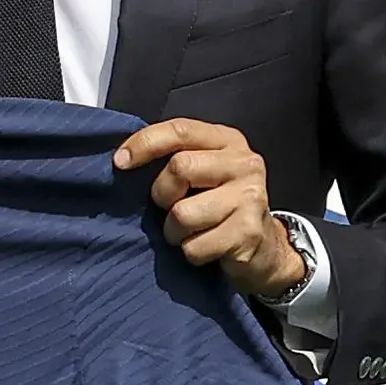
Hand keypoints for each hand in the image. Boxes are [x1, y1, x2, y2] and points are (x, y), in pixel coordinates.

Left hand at [114, 118, 304, 297]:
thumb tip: (123, 159)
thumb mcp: (204, 171)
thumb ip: (175, 156)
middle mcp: (244, 163)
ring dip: (175, 232)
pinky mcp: (248, 233)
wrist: (265, 248)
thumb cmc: (220, 206)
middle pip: (180, 168)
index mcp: (228, 141)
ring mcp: (250, 198)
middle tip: (171, 207)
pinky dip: (191, 253)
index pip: (180, 131)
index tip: (120, 162)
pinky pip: (194, 247)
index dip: (144, 144)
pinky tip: (207, 247)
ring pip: (182, 214)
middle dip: (162, 194)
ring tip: (190, 232)